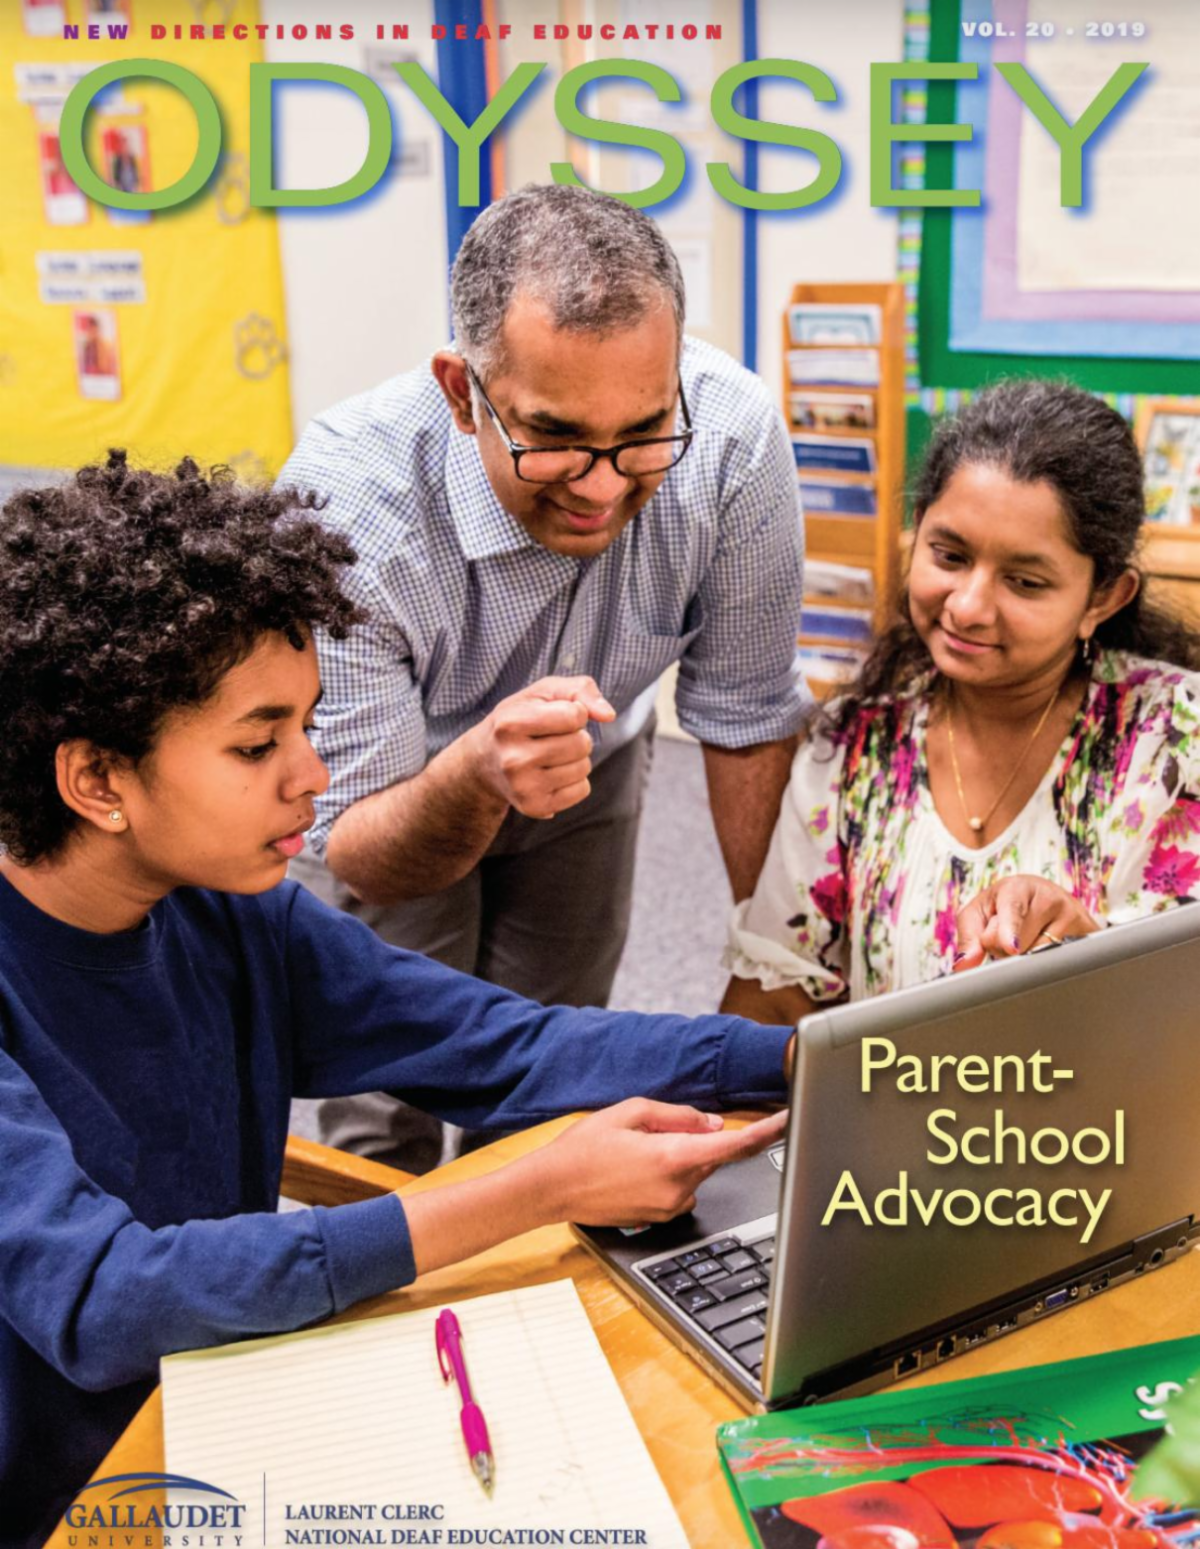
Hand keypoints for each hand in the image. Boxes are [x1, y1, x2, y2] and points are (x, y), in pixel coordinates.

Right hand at [467, 676, 615, 819]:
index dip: (575, 712)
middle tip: (554, 737)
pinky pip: (582, 790)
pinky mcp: (534, 807)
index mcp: (510, 723)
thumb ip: (580, 690)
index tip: (558, 715)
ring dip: (577, 758)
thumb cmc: (519, 719)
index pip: (574, 715)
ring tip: (551, 755)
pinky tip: (552, 774)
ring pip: (583, 767)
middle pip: (581, 743)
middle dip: (577, 736)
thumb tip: (608, 715)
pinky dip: (575, 780)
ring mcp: (523, 787)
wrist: (484, 762)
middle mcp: (513, 759)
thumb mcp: (542, 693)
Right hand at [529, 1099, 788, 1227]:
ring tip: (637, 1149)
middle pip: (713, 1157)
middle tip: (658, 1127)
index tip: (789, 1120)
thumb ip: (677, 1115)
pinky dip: (671, 1174)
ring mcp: (669, 1208)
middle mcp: (678, 1188)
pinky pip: (680, 1189)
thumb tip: (711, 1122)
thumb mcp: (629, 1113)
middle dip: (699, 1137)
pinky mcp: (659, 1219)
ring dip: (682, 1156)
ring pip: (696, 1173)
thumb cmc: (583, 1148)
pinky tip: (636, 1168)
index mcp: (673, 1156)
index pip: (734, 1145)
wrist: (551, 1188)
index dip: (767, 1131)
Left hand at [954, 876, 1100, 970]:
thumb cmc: (1004, 905)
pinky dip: (1049, 965)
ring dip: (1026, 961)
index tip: (1011, 946)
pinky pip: (1063, 963)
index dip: (1011, 929)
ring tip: (1028, 939)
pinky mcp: (1089, 933)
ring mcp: (1073, 915)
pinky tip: (1047, 947)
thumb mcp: (980, 912)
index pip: (1013, 909)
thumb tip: (965, 964)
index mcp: (1016, 887)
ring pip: (1041, 958)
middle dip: (1004, 952)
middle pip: (1020, 945)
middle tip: (1007, 937)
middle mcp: (1048, 897)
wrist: (1045, 896)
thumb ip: (969, 936)